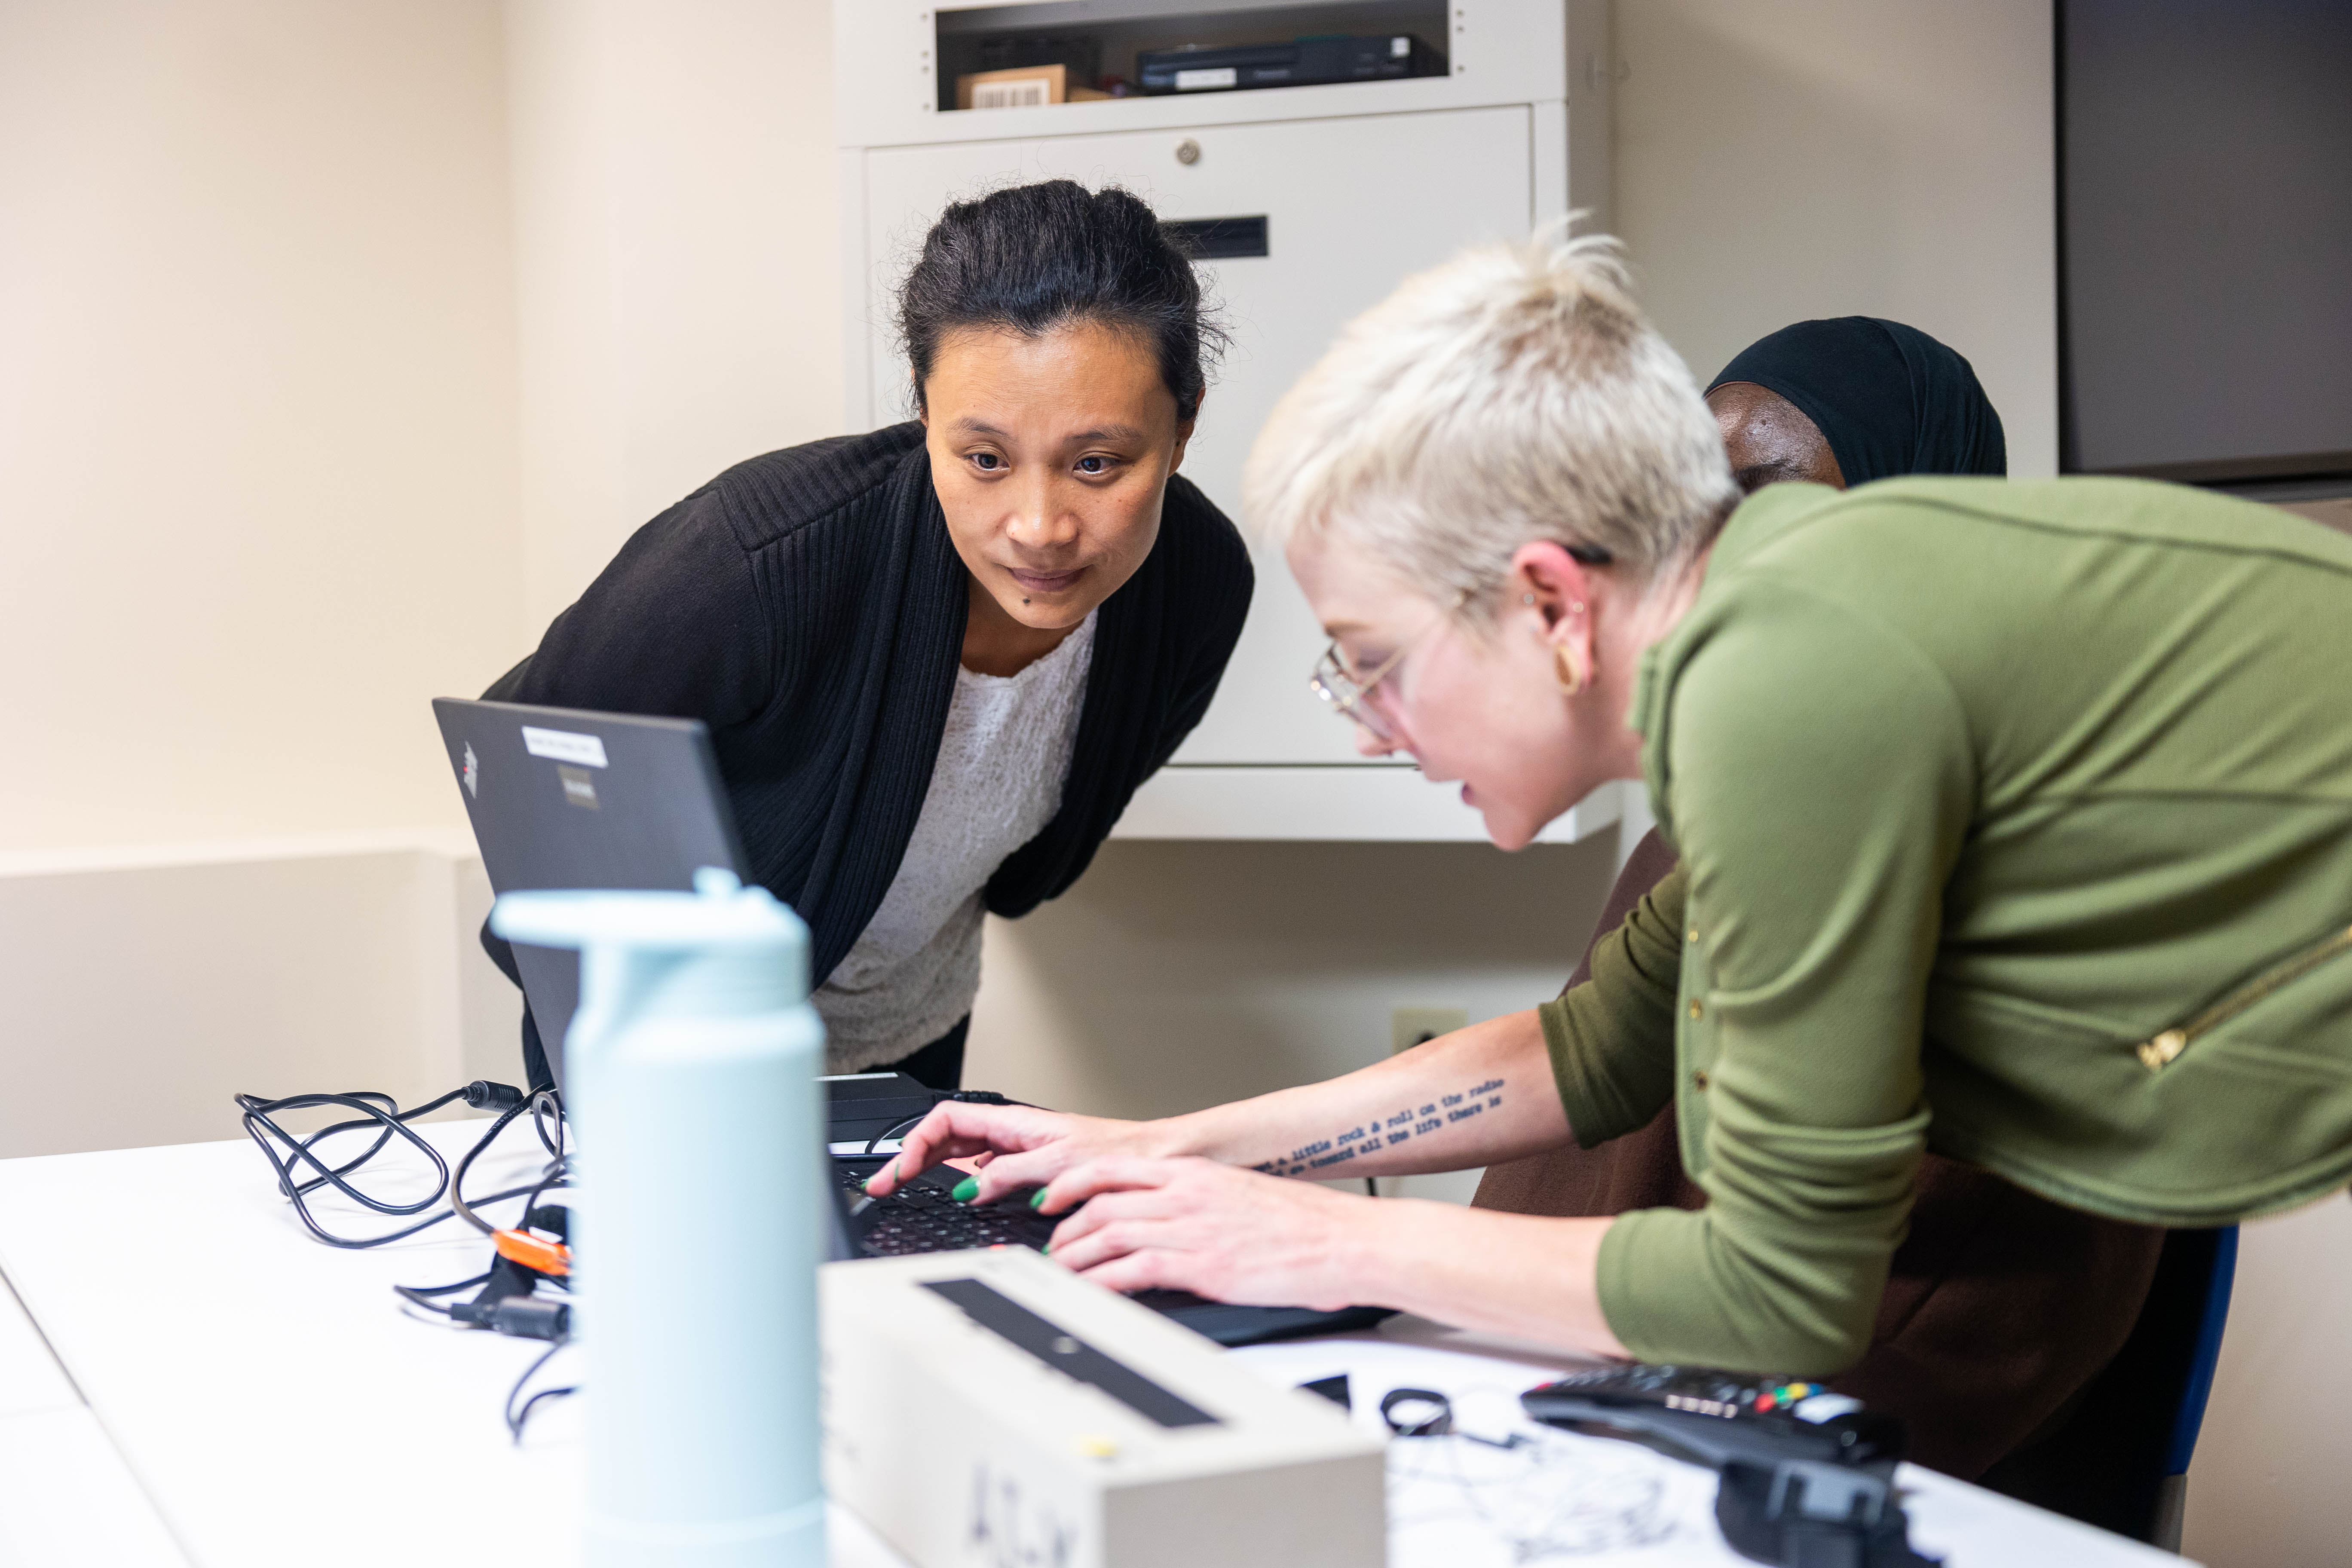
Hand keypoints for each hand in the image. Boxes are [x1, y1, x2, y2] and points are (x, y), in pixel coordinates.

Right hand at [859, 1102, 1181, 1201]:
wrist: (1153, 1161)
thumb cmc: (1118, 1155)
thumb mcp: (1059, 1165)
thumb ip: (1011, 1174)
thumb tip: (969, 1189)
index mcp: (1013, 1123)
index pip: (946, 1121)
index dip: (916, 1143)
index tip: (900, 1172)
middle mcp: (1012, 1134)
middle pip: (944, 1137)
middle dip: (909, 1157)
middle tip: (884, 1185)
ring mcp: (1018, 1151)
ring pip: (960, 1154)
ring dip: (929, 1169)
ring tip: (903, 1188)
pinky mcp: (1030, 1170)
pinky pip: (982, 1172)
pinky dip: (959, 1182)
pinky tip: (953, 1198)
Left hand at [1037, 1157, 1383, 1311]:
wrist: (1346, 1242)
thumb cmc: (1305, 1226)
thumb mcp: (1240, 1196)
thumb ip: (1199, 1202)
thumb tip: (1166, 1220)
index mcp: (1195, 1173)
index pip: (1113, 1167)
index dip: (1071, 1183)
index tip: (1051, 1198)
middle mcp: (1186, 1194)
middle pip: (1099, 1200)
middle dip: (1064, 1227)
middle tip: (1052, 1247)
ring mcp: (1191, 1228)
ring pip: (1106, 1233)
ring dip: (1074, 1255)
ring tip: (1063, 1273)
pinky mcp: (1201, 1265)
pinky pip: (1131, 1270)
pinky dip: (1101, 1281)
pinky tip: (1091, 1292)